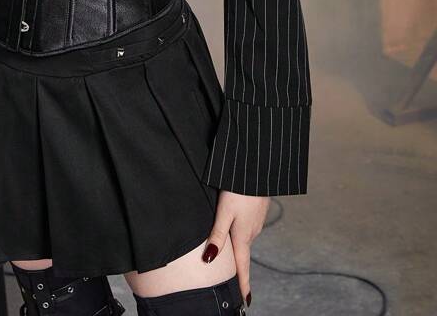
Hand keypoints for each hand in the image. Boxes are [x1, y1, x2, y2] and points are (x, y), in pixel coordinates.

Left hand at [202, 191, 269, 306]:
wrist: (258, 168)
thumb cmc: (239, 189)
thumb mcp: (224, 212)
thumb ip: (217, 235)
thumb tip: (209, 260)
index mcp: (243, 235)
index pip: (243, 265)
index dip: (243, 282)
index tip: (245, 300)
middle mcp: (252, 231)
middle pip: (243, 251)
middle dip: (239, 264)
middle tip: (237, 279)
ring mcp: (256, 220)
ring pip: (245, 236)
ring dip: (239, 244)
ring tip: (233, 253)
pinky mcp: (257, 209)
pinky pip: (248, 225)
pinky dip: (241, 229)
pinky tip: (236, 224)